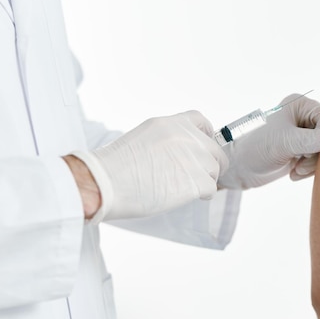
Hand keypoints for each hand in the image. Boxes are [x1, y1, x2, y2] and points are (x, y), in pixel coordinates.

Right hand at [70, 111, 228, 223]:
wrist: (105, 183)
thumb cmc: (115, 167)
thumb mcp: (143, 138)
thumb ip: (167, 141)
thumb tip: (180, 154)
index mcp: (171, 124)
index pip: (201, 121)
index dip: (205, 137)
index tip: (201, 149)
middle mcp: (186, 137)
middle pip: (214, 150)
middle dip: (207, 165)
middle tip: (192, 177)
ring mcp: (194, 158)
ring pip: (214, 170)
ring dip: (203, 180)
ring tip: (181, 188)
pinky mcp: (196, 180)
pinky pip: (211, 188)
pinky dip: (202, 195)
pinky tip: (184, 197)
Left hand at [218, 94, 319, 189]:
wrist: (240, 167)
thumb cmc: (257, 148)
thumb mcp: (285, 142)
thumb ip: (311, 140)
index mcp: (300, 105)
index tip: (306, 154)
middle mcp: (304, 117)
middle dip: (318, 154)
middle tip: (301, 165)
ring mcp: (304, 134)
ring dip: (313, 164)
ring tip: (296, 170)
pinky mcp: (303, 150)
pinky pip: (319, 159)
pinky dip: (310, 169)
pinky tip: (294, 173)